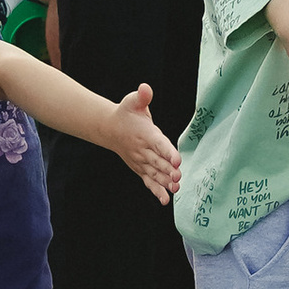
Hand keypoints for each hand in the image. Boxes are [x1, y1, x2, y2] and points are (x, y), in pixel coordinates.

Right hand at [108, 80, 182, 201]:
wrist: (110, 129)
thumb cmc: (126, 114)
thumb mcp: (132, 102)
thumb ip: (141, 96)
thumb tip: (145, 88)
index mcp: (146, 134)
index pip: (158, 144)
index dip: (168, 152)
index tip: (177, 160)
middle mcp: (143, 150)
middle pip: (158, 162)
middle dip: (168, 171)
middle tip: (179, 177)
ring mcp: (141, 161)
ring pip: (154, 173)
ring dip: (165, 182)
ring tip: (175, 189)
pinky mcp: (140, 169)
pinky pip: (148, 181)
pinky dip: (156, 191)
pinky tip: (165, 200)